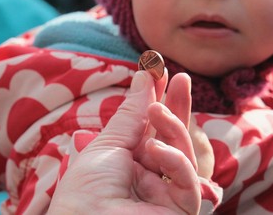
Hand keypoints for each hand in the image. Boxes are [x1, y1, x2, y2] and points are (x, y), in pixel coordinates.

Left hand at [48, 70, 200, 214]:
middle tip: (183, 78)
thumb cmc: (84, 193)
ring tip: (158, 110)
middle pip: (173, 139)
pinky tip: (155, 150)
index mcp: (129, 163)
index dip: (158, 100)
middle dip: (179, 108)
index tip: (159, 71)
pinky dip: (174, 160)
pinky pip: (188, 181)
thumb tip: (144, 78)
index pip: (151, 128)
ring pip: (185, 155)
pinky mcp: (179, 211)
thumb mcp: (106, 145)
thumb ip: (132, 113)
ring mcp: (165, 195)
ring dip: (174, 127)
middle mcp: (149, 178)